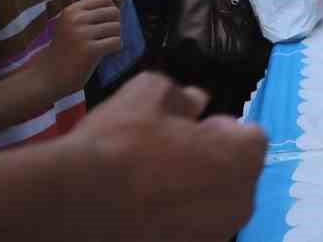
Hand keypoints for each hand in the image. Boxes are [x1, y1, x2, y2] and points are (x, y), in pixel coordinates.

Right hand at [43, 0, 122, 96]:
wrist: (48, 75)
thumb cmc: (65, 47)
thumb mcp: (73, 22)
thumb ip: (88, 3)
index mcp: (72, 10)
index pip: (106, 0)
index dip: (109, 13)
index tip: (99, 25)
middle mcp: (75, 19)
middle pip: (114, 12)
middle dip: (114, 26)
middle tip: (102, 38)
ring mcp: (81, 34)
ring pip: (117, 28)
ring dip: (114, 38)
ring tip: (100, 46)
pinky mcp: (89, 50)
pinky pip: (116, 42)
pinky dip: (114, 48)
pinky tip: (102, 54)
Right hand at [68, 72, 266, 241]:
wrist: (74, 207)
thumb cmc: (121, 145)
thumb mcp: (149, 94)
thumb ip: (181, 94)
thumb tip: (194, 99)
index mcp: (244, 157)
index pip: (247, 137)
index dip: (217, 130)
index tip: (188, 130)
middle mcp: (240, 201)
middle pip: (231, 175)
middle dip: (207, 164)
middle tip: (164, 158)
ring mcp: (214, 235)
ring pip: (208, 207)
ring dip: (188, 196)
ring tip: (145, 189)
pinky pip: (186, 231)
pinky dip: (171, 223)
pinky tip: (137, 214)